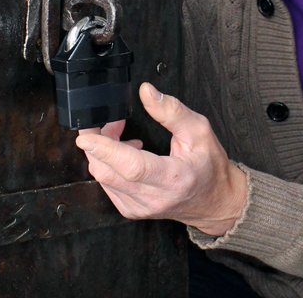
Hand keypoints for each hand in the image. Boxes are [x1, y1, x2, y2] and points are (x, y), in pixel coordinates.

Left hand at [75, 83, 247, 236]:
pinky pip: (106, 185)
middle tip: (107, 121)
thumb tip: (147, 92)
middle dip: (97, 142)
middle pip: (109, 172)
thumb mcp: (199, 131)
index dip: (106, 149)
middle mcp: (153, 198)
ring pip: (103, 179)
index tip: (86, 136)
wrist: (215, 202)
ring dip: (101, 152)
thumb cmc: (210, 167)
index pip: (132, 167)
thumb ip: (171, 110)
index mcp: (173, 179)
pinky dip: (107, 165)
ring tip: (118, 133)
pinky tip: (122, 153)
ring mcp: (139, 207)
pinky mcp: (131, 210)